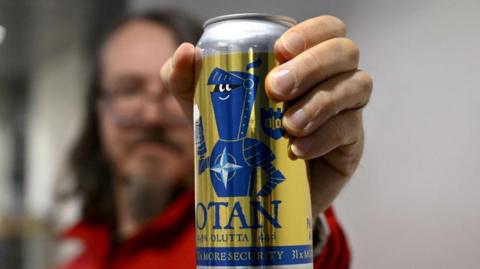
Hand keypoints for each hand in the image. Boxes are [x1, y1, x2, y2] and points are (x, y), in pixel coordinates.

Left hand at [160, 15, 372, 217]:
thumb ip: (186, 77)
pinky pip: (350, 130)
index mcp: (303, 60)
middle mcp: (331, 78)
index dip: (310, 33)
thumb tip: (186, 52)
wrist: (254, 186)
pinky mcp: (351, 144)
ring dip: (321, 101)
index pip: (325, 30)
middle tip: (276, 89)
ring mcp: (346, 110)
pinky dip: (324, 136)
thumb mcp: (204, 106)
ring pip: (357, 86)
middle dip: (312, 65)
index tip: (280, 50)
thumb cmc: (234, 135)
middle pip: (345, 52)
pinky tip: (296, 150)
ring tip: (287, 125)